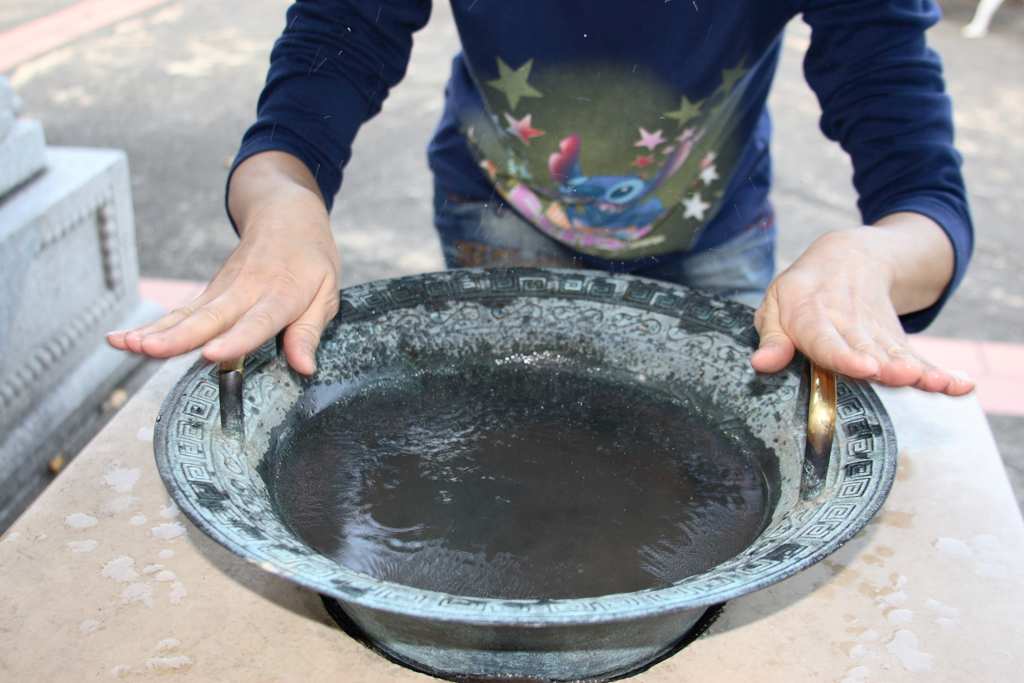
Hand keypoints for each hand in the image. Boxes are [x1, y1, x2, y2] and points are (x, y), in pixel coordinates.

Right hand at [107, 152, 339, 374]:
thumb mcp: (326, 294)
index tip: (213, 353)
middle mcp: (245, 291)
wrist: (286, 214)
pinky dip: (150, 325)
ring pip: (187, 314)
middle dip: (180, 336)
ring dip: (156, 330)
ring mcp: (222, 291)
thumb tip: (304, 367)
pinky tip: (120, 339)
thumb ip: (309, 332)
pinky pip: (178, 313)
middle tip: (151, 349)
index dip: (236, 339)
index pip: (257, 321)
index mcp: (280, 293)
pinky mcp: (208, 294)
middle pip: (211, 317)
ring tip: (127, 344)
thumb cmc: (310, 258)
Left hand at [750, 212, 973, 395]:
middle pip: (869, 349)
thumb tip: (762, 365)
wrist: (849, 256)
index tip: (862, 368)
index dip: (843, 355)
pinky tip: (959, 386)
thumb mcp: (776, 304)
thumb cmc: (803, 289)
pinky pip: (918, 357)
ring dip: (917, 370)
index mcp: (813, 316)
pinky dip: (939, 372)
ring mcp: (876, 332)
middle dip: (886, 365)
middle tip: (900, 377)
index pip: (826, 338)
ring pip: (897, 354)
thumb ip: (772, 337)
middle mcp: (849, 324)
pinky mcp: (896, 340)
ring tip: (936, 384)